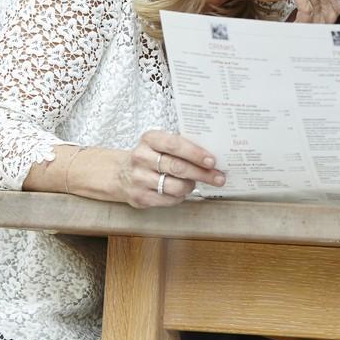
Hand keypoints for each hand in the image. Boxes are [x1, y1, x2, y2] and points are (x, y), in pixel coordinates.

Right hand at [68, 130, 225, 207]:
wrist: (120, 174)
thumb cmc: (150, 157)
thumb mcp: (159, 144)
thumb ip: (180, 147)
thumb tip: (211, 158)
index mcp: (149, 139)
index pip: (175, 145)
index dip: (195, 153)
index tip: (212, 160)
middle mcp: (141, 157)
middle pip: (178, 167)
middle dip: (202, 174)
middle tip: (218, 177)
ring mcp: (138, 178)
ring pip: (174, 186)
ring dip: (190, 186)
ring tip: (194, 183)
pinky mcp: (139, 197)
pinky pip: (168, 200)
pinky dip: (179, 197)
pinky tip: (181, 192)